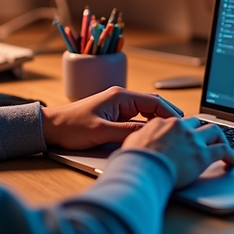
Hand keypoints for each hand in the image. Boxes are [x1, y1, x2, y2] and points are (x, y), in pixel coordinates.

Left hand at [41, 86, 180, 149]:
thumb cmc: (71, 127)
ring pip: (145, 113)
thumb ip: (127, 131)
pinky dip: (146, 127)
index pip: (154, 102)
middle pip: (153, 106)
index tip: (182, 125)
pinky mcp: (113, 116)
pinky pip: (136, 119)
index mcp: (120, 96)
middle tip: (182, 132)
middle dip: (168, 117)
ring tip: (171, 136)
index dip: (171, 113)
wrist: (51, 128)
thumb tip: (151, 133)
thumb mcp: (102, 132)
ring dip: (157, 123)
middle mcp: (120, 98)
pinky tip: (151, 137)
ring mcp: (117, 106)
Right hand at [121, 117, 233, 187]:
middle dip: (202, 129)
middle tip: (206, 138)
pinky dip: (231, 155)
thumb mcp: (133, 142)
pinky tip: (232, 162)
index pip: (177, 122)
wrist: (142, 168)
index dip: (183, 130)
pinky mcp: (202, 155)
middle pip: (197, 122)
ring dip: (220, 138)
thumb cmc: (134, 160)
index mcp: (162, 123)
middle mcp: (179, 127)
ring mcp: (192, 140)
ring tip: (223, 146)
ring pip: (214, 131)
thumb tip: (141, 143)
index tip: (185, 136)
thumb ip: (142, 139)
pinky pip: (223, 151)